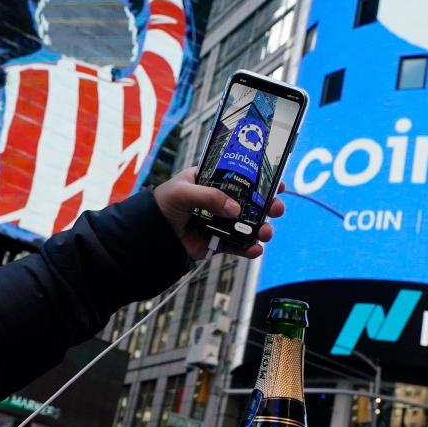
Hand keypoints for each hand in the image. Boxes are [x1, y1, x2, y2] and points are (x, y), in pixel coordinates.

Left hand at [152, 167, 285, 259]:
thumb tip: (235, 209)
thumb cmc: (162, 204)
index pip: (241, 176)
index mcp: (212, 180)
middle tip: (276, 209)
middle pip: (251, 202)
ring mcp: (221, 222)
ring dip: (262, 229)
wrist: (150, 234)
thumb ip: (210, 196)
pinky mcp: (217, 241)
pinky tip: (254, 249)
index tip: (277, 182)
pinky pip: (238, 245)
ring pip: (248, 225)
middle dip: (267, 206)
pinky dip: (248, 248)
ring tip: (266, 233)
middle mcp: (220, 200)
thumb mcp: (183, 192)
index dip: (261, 179)